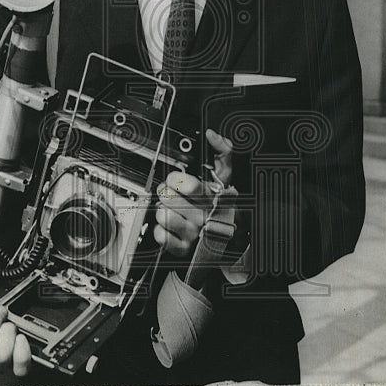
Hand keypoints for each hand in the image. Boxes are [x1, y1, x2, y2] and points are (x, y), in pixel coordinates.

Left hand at [154, 128, 232, 254]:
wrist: (225, 238)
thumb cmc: (221, 204)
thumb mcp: (225, 177)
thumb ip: (222, 152)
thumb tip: (213, 135)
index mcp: (214, 196)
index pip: (190, 184)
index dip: (177, 179)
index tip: (178, 180)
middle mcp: (204, 216)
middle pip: (169, 198)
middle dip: (167, 192)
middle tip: (173, 194)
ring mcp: (193, 234)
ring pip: (162, 215)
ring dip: (163, 211)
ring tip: (173, 210)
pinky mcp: (183, 249)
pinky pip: (160, 235)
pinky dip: (161, 231)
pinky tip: (172, 227)